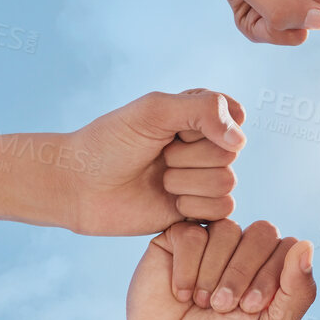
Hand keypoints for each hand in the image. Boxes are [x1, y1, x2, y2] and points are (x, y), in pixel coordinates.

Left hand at [63, 90, 247, 235]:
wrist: (79, 186)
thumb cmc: (109, 143)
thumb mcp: (154, 110)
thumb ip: (204, 109)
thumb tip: (240, 140)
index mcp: (198, 115)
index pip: (233, 117)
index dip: (203, 126)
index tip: (168, 127)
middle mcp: (205, 146)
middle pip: (230, 153)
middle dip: (189, 156)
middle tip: (158, 157)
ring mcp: (202, 179)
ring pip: (227, 181)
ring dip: (187, 182)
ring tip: (159, 181)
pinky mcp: (197, 210)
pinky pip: (224, 210)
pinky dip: (194, 205)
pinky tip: (169, 202)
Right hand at [124, 219, 316, 319]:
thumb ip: (298, 292)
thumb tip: (307, 246)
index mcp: (274, 268)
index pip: (289, 247)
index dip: (271, 276)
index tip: (250, 309)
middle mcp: (246, 248)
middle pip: (263, 232)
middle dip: (243, 273)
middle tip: (223, 307)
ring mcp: (213, 240)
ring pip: (227, 230)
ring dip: (213, 273)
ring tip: (202, 303)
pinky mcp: (179, 238)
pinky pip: (192, 234)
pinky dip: (187, 268)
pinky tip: (182, 293)